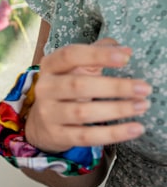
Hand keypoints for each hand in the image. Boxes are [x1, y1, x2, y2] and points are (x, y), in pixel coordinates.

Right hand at [26, 38, 150, 151]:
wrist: (42, 123)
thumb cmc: (66, 89)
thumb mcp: (75, 67)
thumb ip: (98, 53)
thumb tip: (125, 50)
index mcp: (50, 66)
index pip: (70, 55)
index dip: (97, 55)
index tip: (126, 58)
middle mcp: (45, 88)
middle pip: (78, 85)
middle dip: (115, 87)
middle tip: (144, 89)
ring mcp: (48, 113)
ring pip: (83, 112)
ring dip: (117, 109)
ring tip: (142, 106)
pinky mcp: (57, 135)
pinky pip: (87, 136)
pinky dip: (112, 133)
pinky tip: (134, 129)